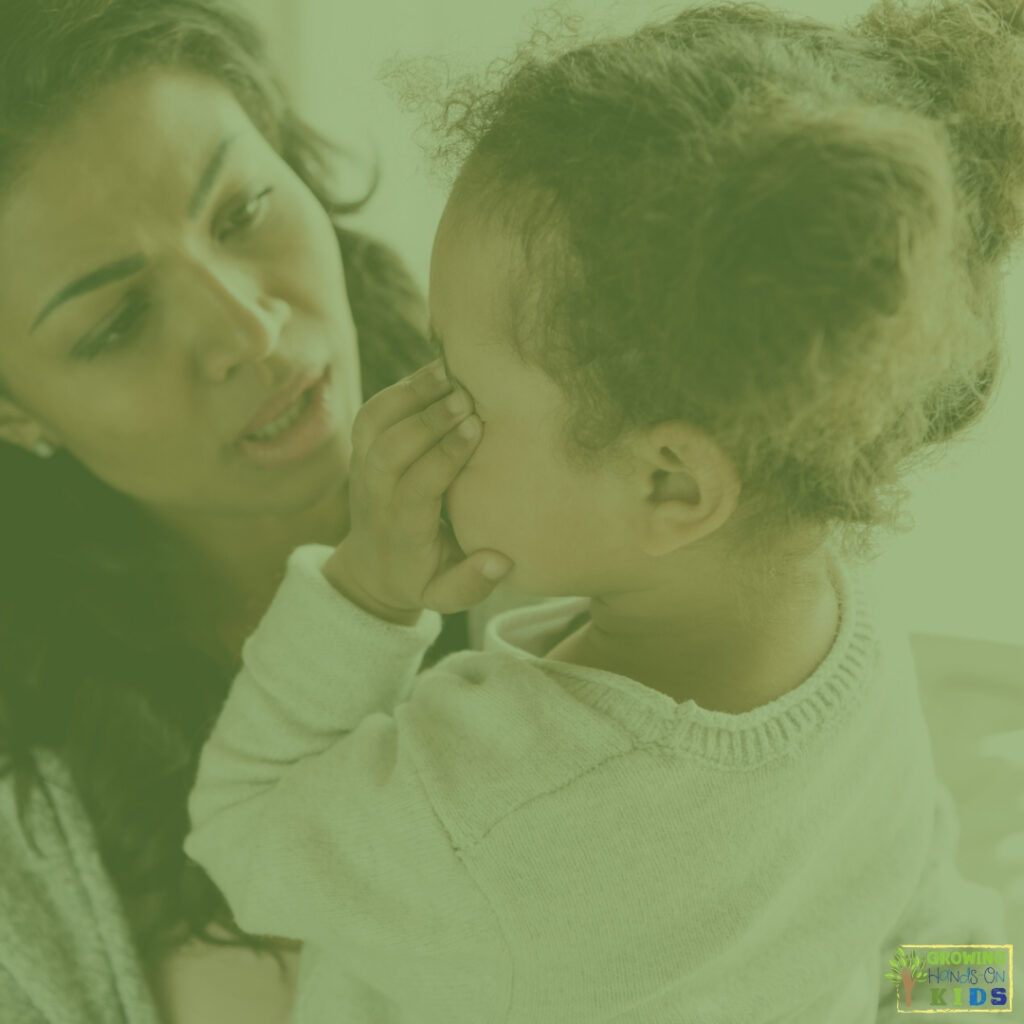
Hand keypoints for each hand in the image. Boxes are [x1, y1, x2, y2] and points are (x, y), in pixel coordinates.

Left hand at [322, 360, 512, 623]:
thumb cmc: (421, 578)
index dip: (443, 457)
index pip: (415, 488)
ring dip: (410, 394)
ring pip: (373, 424)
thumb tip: (500, 560)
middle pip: (388, 451)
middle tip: (466, 396)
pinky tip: (438, 371)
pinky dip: (401, 387)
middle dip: (426, 420)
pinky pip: (372, 411)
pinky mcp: (361, 449)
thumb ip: (472, 583)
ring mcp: (361, 469)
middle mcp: (374, 497)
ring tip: (451, 370)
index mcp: (400, 532)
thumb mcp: (445, 596)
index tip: (475, 429)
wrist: (373, 568)